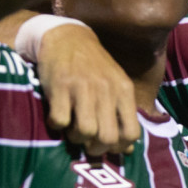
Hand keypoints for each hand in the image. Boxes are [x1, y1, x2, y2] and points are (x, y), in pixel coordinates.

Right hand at [38, 23, 139, 155]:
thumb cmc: (93, 66)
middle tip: (87, 142)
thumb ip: (123, 115)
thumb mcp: (114, 86)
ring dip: (76, 138)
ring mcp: (83, 88)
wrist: (67, 37)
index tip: (107, 144)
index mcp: (123, 91)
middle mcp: (107, 90)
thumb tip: (128, 150)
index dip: (119, 147)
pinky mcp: (60, 86)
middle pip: (108, 137)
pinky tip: (56, 117)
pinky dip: (56, 125)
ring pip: (85, 132)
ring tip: (71, 129)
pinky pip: (60, 121)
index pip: (132, 133)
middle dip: (96, 148)